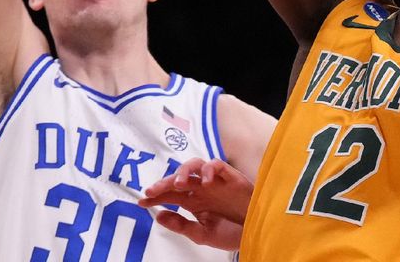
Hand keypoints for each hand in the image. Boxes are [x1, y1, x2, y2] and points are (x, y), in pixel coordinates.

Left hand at [138, 158, 253, 250]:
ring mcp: (215, 181)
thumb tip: (159, 215)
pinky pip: (216, 164)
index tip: (142, 201)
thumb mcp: (203, 234)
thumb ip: (182, 225)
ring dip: (184, 171)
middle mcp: (202, 189)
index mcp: (194, 201)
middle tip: (153, 191)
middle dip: (164, 182)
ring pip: (195, 165)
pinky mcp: (230, 176)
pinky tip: (204, 182)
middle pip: (179, 178)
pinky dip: (208, 169)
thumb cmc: (232, 232)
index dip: (156, 196)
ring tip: (178, 184)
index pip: (170, 194)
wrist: (256, 232)